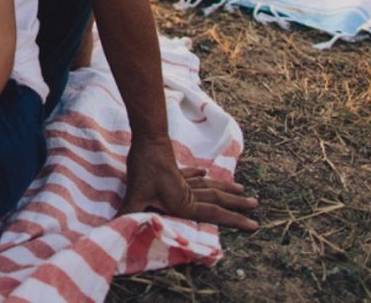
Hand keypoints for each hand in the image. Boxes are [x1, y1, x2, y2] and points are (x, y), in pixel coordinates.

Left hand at [117, 137, 257, 230]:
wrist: (148, 140)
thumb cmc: (144, 169)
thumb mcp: (135, 196)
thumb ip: (128, 215)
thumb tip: (114, 231)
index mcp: (184, 203)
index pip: (214, 214)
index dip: (234, 221)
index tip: (254, 224)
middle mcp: (187, 193)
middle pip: (217, 199)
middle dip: (236, 205)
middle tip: (256, 205)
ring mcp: (182, 179)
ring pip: (209, 186)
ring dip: (224, 188)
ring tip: (241, 189)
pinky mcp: (174, 169)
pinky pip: (191, 175)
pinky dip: (199, 175)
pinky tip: (205, 173)